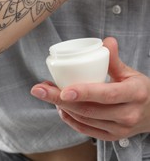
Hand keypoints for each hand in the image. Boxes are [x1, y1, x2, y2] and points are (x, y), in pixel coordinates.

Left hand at [31, 37, 149, 140]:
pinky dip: (69, 119)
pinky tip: (60, 107)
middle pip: (89, 110)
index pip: (106, 94)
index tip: (62, 89)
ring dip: (62, 107)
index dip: (83, 92)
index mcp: (134, 94)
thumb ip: (115, 59)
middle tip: (40, 89)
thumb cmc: (139, 90)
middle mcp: (127, 115)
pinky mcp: (111, 137)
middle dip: (60, 100)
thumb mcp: (130, 73)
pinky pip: (86, 130)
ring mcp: (119, 130)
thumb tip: (107, 41)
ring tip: (47, 94)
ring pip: (84, 120)